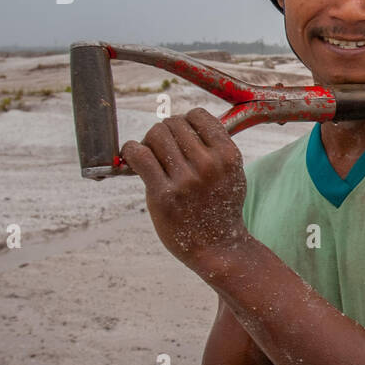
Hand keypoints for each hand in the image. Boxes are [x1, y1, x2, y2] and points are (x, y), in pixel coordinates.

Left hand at [120, 108, 248, 273]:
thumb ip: (216, 148)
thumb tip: (188, 121)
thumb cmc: (221, 208)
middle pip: (174, 124)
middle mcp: (208, 165)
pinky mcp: (163, 195)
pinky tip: (133, 156)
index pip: (197, 116)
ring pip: (156, 135)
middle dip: (164, 131)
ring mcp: (185, 181)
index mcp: (228, 156)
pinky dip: (131, 150)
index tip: (179, 134)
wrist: (218, 248)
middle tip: (161, 148)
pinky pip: (139, 155)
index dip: (185, 121)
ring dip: (148, 140)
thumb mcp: (233, 174)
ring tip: (150, 154)